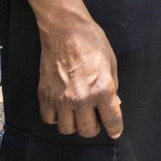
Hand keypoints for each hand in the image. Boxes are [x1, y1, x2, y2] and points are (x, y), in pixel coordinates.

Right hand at [38, 18, 122, 138]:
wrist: (65, 28)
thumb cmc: (90, 40)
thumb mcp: (110, 61)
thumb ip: (113, 85)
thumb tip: (114, 103)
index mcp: (102, 89)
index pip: (112, 121)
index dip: (115, 128)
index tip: (114, 130)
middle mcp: (81, 98)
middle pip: (88, 131)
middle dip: (93, 126)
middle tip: (94, 115)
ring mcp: (61, 99)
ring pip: (67, 130)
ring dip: (74, 123)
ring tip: (76, 110)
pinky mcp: (45, 95)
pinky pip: (49, 119)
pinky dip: (56, 116)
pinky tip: (61, 105)